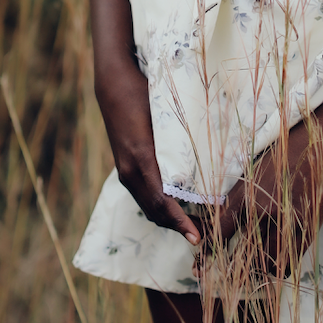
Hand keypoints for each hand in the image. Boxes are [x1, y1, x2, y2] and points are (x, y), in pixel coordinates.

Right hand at [88, 0, 198, 245]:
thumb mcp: (156, 11)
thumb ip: (178, 35)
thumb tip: (204, 59)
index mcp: (120, 90)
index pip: (143, 160)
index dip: (168, 196)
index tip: (194, 225)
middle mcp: (116, 105)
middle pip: (137, 177)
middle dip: (168, 213)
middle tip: (201, 244)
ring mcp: (117, 113)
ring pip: (135, 172)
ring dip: (164, 204)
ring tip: (196, 234)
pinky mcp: (126, 113)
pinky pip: (138, 158)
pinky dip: (158, 185)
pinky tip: (180, 202)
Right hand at [96, 54, 201, 245]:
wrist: (113, 85)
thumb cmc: (143, 95)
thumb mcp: (165, 117)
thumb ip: (181, 141)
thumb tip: (209, 162)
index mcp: (141, 160)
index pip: (163, 201)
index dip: (181, 222)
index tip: (198, 237)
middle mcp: (130, 172)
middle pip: (156, 211)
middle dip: (179, 227)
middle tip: (206, 235)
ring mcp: (125, 172)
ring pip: (149, 207)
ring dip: (170, 220)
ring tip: (196, 225)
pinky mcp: (125, 169)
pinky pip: (144, 196)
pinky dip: (160, 208)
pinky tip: (178, 208)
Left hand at [204, 115, 322, 277]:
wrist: (320, 148)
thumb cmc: (285, 156)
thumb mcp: (254, 172)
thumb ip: (238, 199)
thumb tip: (220, 223)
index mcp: (245, 195)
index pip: (221, 230)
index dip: (209, 250)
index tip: (202, 264)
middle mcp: (262, 210)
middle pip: (241, 251)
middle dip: (232, 265)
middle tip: (229, 270)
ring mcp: (284, 221)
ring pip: (265, 261)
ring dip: (259, 266)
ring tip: (258, 265)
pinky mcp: (305, 229)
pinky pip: (287, 261)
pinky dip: (279, 265)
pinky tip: (277, 260)